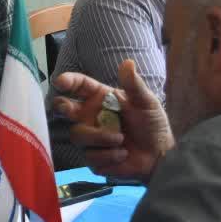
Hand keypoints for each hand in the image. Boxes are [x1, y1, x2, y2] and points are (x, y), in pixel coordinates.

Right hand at [51, 59, 173, 181]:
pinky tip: (122, 154)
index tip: (61, 82)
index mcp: (100, 98)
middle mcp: (90, 116)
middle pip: (64, 109)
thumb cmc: (152, 124)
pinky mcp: (92, 158)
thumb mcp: (146, 102)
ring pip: (78, 135)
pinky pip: (90, 156)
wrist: (159, 154)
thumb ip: (134, 85)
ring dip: (100, 137)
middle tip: (67, 108)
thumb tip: (128, 63)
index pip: (79, 86)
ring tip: (121, 139)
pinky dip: (109, 155)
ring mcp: (89, 139)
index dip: (68, 81)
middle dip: (61, 107)